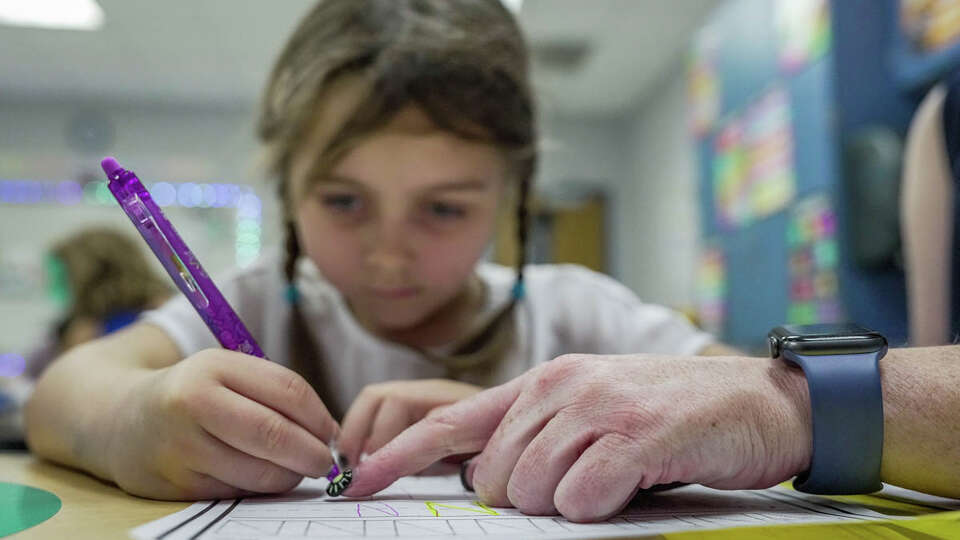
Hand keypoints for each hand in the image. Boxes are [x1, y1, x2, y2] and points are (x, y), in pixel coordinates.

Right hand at [105, 349, 338, 499]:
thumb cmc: (193, 394)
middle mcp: (193, 403)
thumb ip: (275, 393)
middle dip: (312, 453)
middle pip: (275, 434)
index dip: (320, 417)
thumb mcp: (226, 373)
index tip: (332, 433)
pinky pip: (237, 492)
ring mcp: (181, 447)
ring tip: (295, 469)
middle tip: (326, 462)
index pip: (288, 391)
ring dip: (289, 476)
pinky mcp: (176, 484)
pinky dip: (260, 489)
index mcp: (213, 367)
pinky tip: (262, 477)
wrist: (119, 420)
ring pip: (259, 471)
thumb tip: (330, 432)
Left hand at [345, 354, 811, 521]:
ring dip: (569, 503)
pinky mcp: (632, 436)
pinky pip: (580, 498)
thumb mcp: (592, 409)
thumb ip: (535, 434)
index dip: (396, 454)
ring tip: (614, 477)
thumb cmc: (669, 412)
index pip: (449, 422)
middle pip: (493, 477)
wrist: (756, 401)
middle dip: (525, 500)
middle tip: (581, 484)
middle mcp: (558, 388)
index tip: (352, 481)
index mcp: (540, 382)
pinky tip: (631, 483)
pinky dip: (600, 506)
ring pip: (532, 491)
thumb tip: (485, 482)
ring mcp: (595, 408)